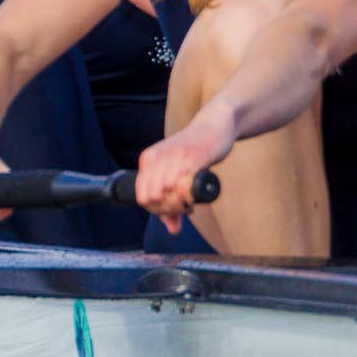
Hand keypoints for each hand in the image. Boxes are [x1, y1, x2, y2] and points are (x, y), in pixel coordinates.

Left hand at [136, 104, 235, 233]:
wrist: (214, 126)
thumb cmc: (195, 152)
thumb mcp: (176, 172)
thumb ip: (171, 200)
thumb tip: (172, 230)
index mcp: (148, 159)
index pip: (141, 197)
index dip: (156, 211)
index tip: (172, 211)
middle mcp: (157, 158)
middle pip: (153, 199)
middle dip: (168, 211)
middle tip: (183, 209)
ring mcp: (174, 157)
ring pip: (167, 194)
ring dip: (180, 206)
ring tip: (189, 204)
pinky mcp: (193, 158)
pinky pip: (185, 185)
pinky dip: (189, 198)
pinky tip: (194, 198)